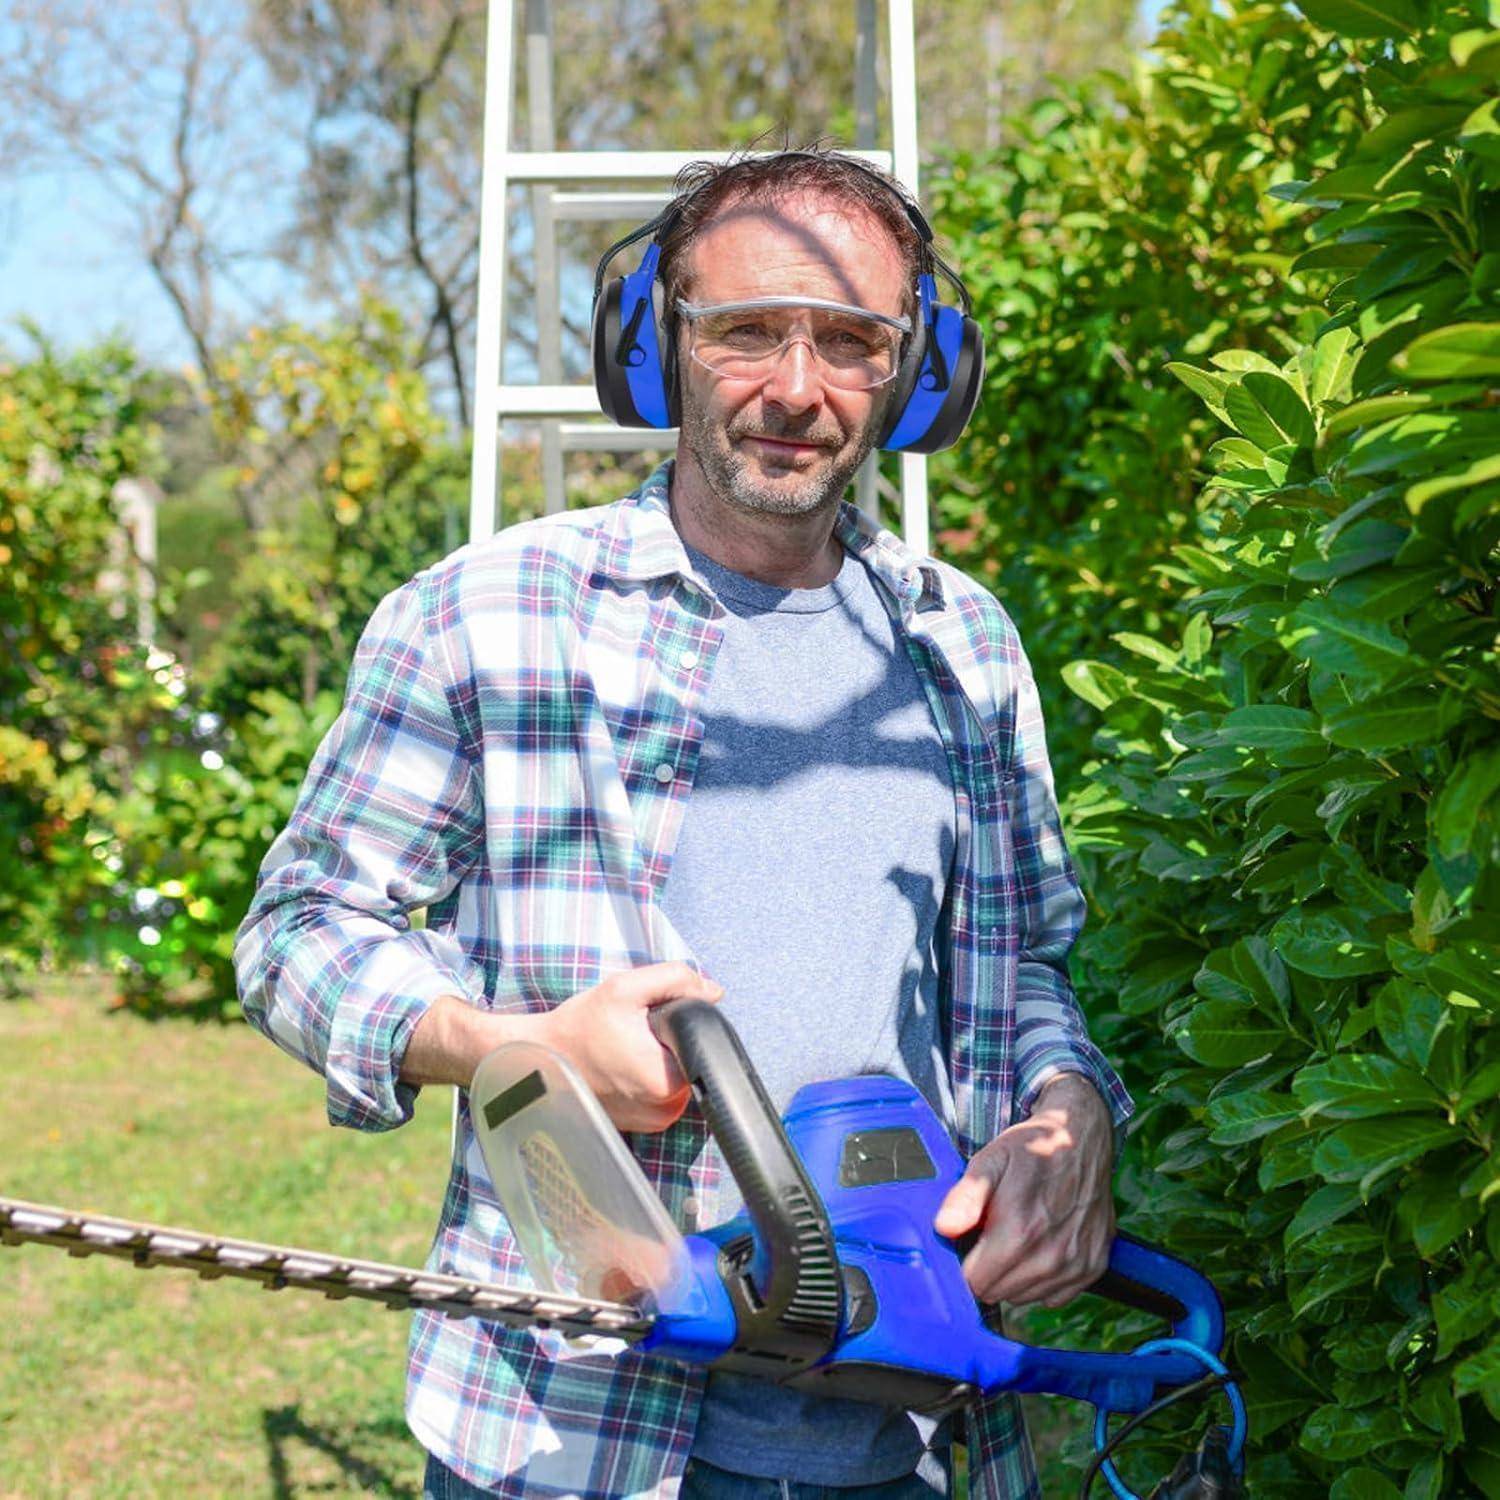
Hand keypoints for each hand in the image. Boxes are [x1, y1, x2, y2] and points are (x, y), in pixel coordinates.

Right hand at [534, 962, 723, 1132]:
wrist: (539, 1060)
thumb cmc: (578, 1027)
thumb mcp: (625, 988)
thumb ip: (676, 980)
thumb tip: (713, 991)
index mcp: (667, 1082)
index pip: (701, 1042)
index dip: (683, 1021)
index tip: (654, 1017)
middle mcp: (665, 1111)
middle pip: (691, 1059)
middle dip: (671, 1039)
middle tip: (635, 1029)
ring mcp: (654, 1122)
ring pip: (679, 1075)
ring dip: (662, 1057)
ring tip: (627, 1046)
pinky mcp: (643, 1126)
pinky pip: (663, 1092)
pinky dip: (650, 1074)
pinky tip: (624, 1062)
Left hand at [933, 1073, 1115, 1308]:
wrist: (1080, 1137)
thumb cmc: (1032, 1148)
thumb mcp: (989, 1161)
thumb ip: (965, 1198)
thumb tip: (944, 1228)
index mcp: (1019, 1233)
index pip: (975, 1283)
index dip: (967, 1263)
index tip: (974, 1240)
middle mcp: (1051, 1257)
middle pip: (998, 1293)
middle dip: (989, 1269)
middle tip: (996, 1233)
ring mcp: (1076, 1265)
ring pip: (1025, 1297)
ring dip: (1016, 1276)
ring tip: (1021, 1236)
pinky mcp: (1093, 1267)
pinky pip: (1055, 1296)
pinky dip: (1044, 1280)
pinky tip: (1042, 1247)